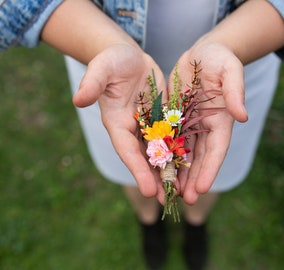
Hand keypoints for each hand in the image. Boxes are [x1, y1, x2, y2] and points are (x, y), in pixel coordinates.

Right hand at [73, 44, 166, 201]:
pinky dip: (180, 152)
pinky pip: (173, 137)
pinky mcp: (164, 117)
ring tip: (181, 192)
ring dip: (169, 171)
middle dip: (155, 179)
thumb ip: (92, 83)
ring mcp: (150, 125)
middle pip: (145, 158)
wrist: (128, 58)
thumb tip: (78, 100)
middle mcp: (133, 129)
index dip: (137, 170)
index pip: (127, 150)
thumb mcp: (102, 68)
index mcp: (117, 122)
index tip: (148, 190)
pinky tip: (192, 165)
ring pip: (160, 152)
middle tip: (167, 201)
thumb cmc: (112, 61)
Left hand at [170, 41, 247, 203]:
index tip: (202, 189)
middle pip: (200, 157)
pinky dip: (164, 154)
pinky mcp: (174, 117)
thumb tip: (242, 117)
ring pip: (184, 153)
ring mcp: (189, 124)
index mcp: (221, 120)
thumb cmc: (220, 59)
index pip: (216, 149)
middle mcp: (205, 127)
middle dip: (193, 178)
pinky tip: (156, 168)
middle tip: (185, 199)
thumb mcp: (230, 70)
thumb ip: (235, 91)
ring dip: (178, 172)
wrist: (203, 53)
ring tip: (171, 192)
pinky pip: (168, 139)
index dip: (209, 169)